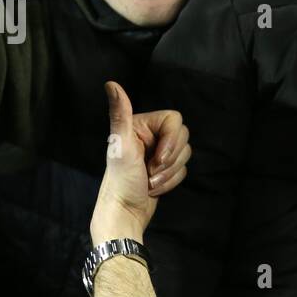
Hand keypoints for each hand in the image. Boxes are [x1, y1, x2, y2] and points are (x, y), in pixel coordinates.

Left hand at [89, 81, 190, 242]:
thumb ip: (120, 114)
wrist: (124, 212)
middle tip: (150, 170)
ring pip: (185, 154)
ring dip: (169, 173)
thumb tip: (110, 84)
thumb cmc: (120, 180)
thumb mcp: (121, 145)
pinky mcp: (165, 169)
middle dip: (170, 159)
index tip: (157, 158)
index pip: (174, 120)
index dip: (171, 140)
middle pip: (183, 137)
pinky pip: (183, 169)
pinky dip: (171, 182)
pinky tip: (154, 187)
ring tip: (150, 181)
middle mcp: (150, 136)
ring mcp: (158, 153)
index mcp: (140, 125)